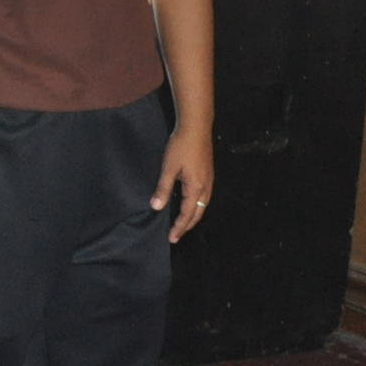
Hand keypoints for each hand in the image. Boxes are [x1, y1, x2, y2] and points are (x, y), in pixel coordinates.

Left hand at [151, 127, 213, 243]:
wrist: (196, 127)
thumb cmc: (181, 146)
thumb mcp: (169, 168)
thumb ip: (163, 189)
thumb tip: (156, 207)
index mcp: (196, 188)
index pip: (187, 214)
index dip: (179, 227)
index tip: (171, 238)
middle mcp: (206, 187)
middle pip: (198, 213)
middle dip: (187, 226)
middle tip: (176, 235)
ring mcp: (209, 180)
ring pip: (202, 205)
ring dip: (192, 216)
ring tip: (182, 223)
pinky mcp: (208, 173)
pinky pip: (203, 197)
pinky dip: (196, 206)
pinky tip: (189, 203)